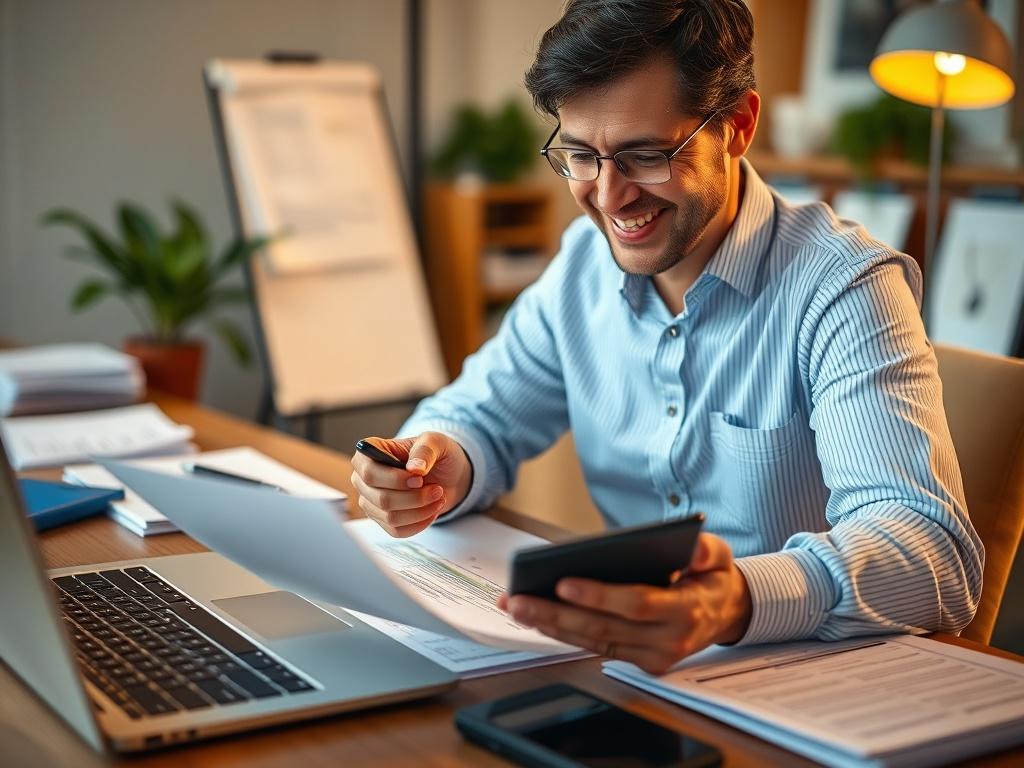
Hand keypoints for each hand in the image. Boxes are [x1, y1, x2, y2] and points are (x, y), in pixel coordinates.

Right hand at [350, 432, 471, 537]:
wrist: (448, 474)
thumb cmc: (437, 454)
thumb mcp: (436, 442)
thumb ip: (425, 450)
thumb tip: (415, 468)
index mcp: (370, 452)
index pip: (369, 473)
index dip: (395, 480)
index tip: (419, 478)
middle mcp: (364, 478)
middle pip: (381, 499)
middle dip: (415, 498)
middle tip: (437, 489)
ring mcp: (371, 501)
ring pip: (390, 517)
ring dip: (420, 511)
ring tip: (438, 497)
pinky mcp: (382, 519)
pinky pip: (397, 531)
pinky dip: (419, 523)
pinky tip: (432, 510)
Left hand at [498, 533, 751, 674]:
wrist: (725, 613)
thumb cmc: (711, 577)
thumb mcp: (718, 555)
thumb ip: (706, 550)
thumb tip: (692, 548)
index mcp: (686, 611)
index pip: (637, 605)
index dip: (599, 596)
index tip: (563, 582)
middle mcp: (668, 641)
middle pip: (603, 629)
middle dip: (556, 614)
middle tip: (518, 599)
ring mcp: (653, 657)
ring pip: (593, 642)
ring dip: (550, 625)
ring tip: (516, 606)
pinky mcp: (639, 663)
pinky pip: (596, 647)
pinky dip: (563, 633)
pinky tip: (536, 617)